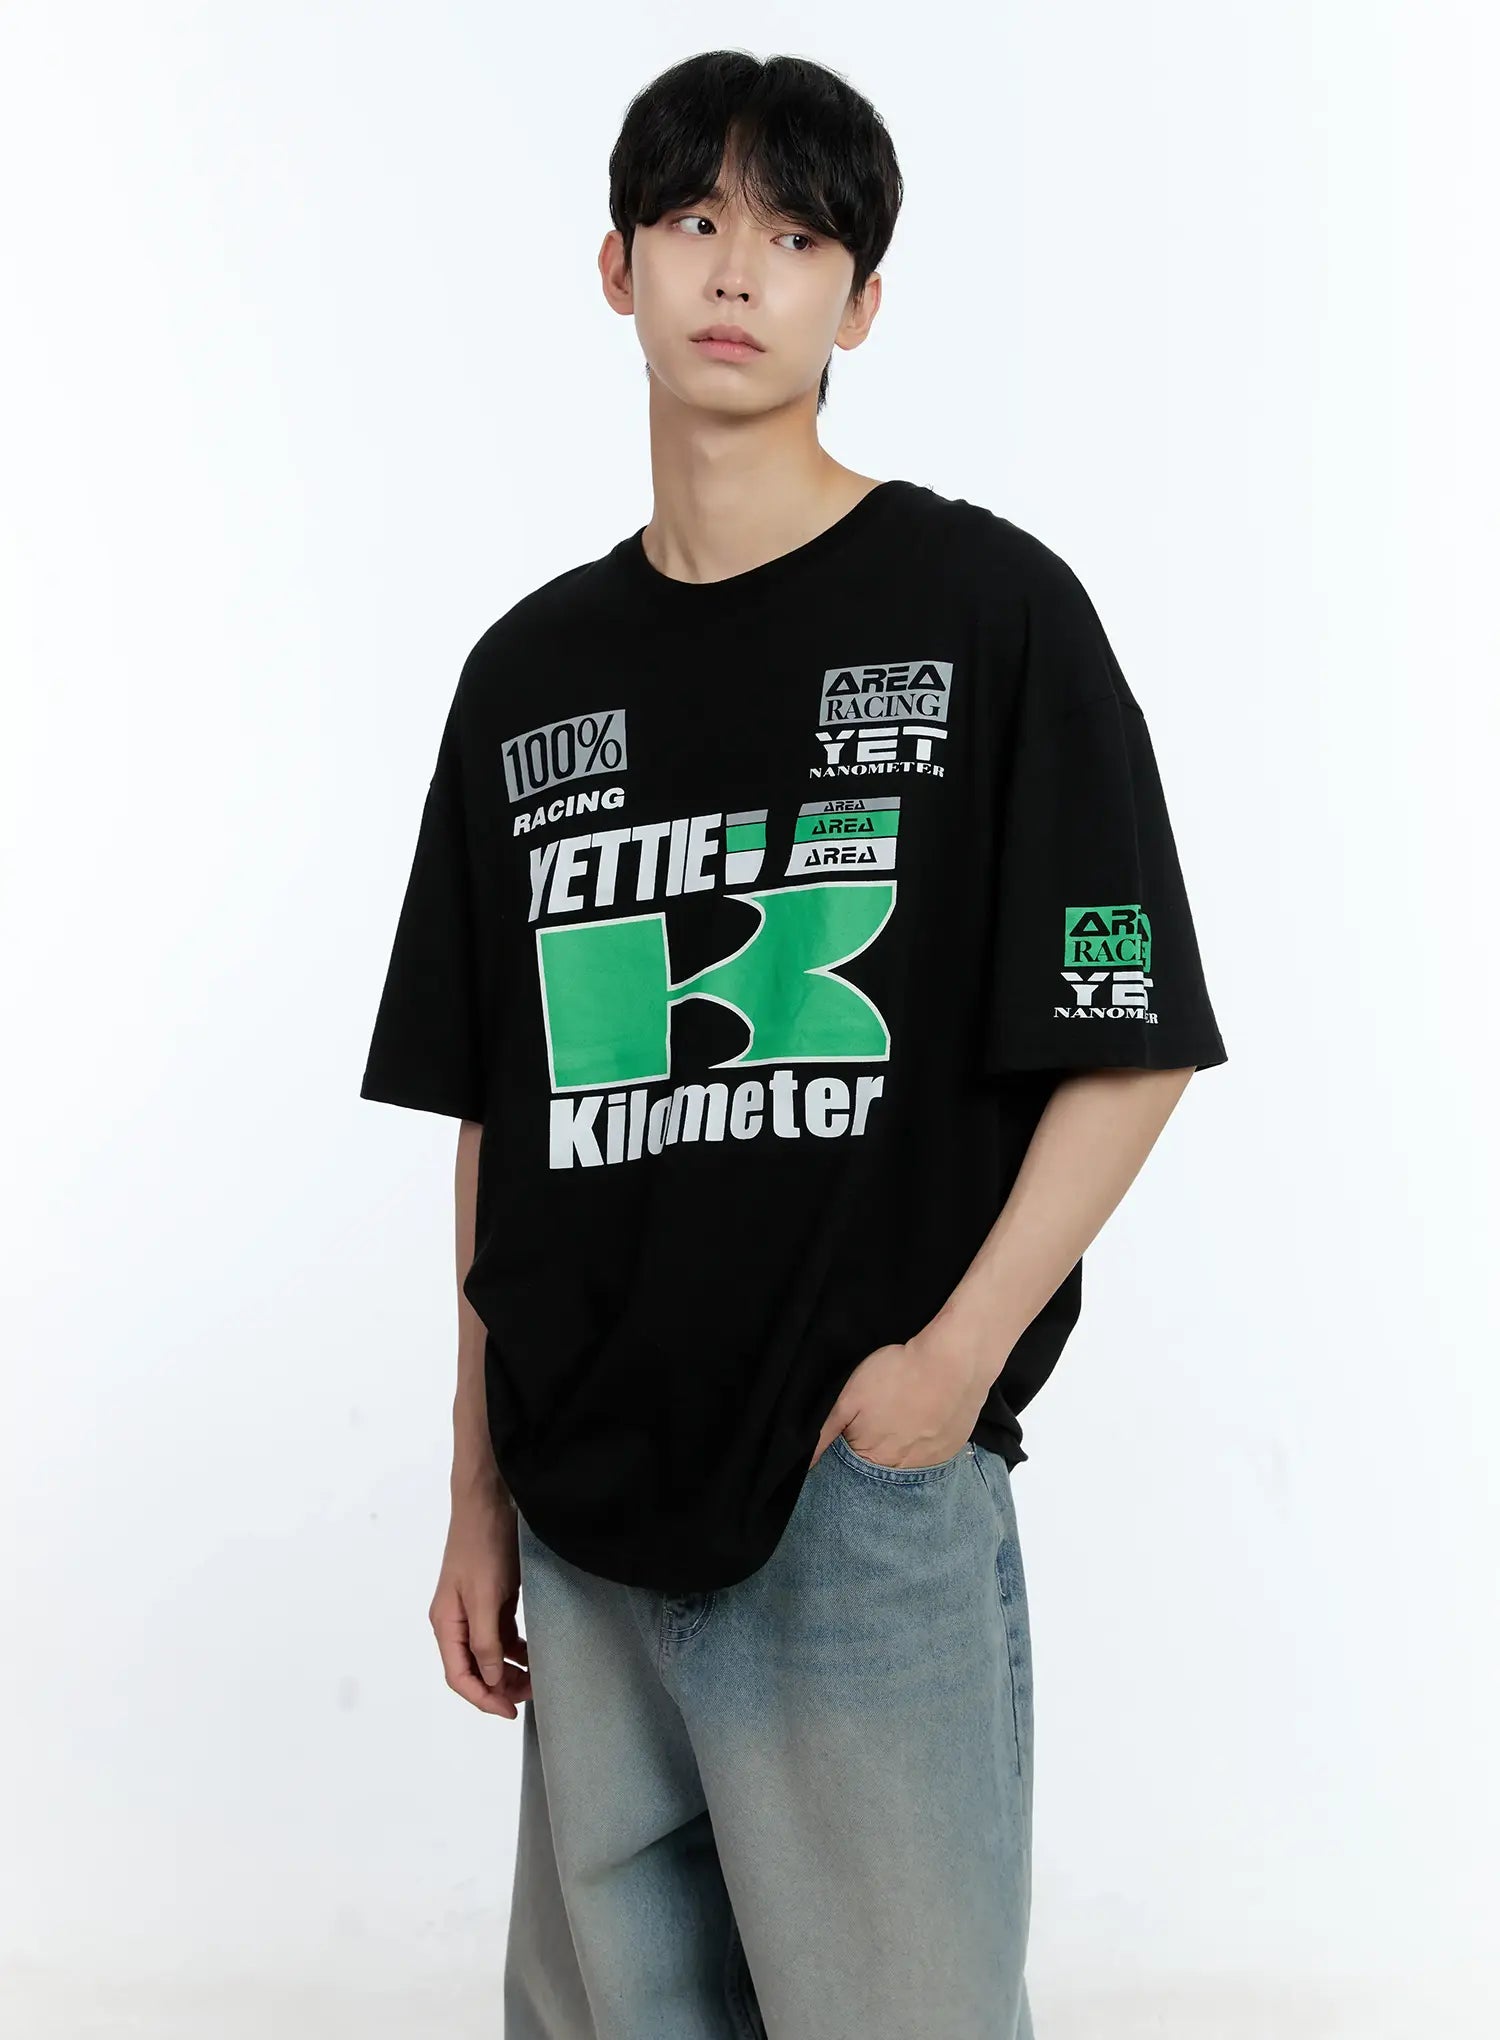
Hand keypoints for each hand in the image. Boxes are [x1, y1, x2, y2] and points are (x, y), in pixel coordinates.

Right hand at [430, 1483, 531, 1717]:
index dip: (483, 1699)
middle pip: (473, 1669)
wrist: (489, 1501)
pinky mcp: (490, 1598)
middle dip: (500, 1687)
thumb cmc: (483, 1545)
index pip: (459, 1676)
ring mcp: (473, 1609)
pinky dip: (515, 1647)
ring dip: (510, 1669)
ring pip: (489, 1653)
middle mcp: (455, 1620)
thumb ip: (485, 1641)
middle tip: (531, 1695)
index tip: (511, 1712)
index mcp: (446, 1623)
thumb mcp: (485, 1597)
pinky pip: (500, 1634)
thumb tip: (491, 1680)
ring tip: (536, 1678)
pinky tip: (533, 1652)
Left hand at [809, 1329, 993, 1470]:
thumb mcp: (849, 1398)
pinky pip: (931, 1455)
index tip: (853, 1432)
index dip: (849, 1451)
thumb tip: (806, 1464)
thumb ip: (824, 1433)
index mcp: (873, 1458)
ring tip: (900, 1419)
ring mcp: (931, 1462)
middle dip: (874, 1451)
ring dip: (900, 1447)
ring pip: (907, 1463)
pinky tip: (922, 1421)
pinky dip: (923, 1442)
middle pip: (881, 1469)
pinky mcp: (951, 1450)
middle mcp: (903, 1469)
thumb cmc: (897, 1375)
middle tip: (880, 1420)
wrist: (952, 1361)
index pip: (853, 1471)